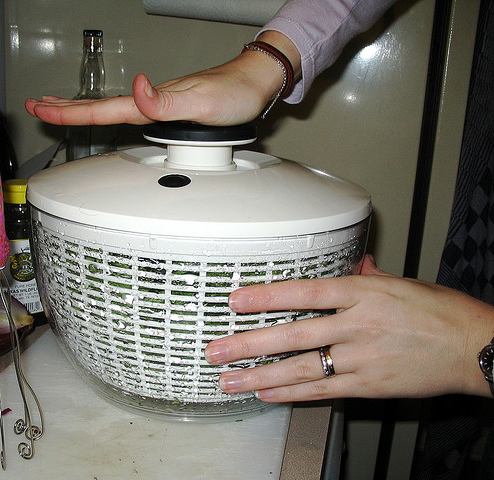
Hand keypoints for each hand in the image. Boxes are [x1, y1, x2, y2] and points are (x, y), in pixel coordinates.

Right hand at [25, 31, 300, 126]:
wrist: (253, 82)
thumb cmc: (232, 93)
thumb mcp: (201, 102)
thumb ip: (166, 101)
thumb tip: (137, 91)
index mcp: (151, 102)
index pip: (103, 109)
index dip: (70, 113)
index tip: (42, 110)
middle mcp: (150, 102)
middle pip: (100, 107)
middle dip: (65, 108)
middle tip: (37, 106)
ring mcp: (157, 104)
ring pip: (111, 108)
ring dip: (81, 109)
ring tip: (59, 109)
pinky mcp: (168, 109)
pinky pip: (128, 111)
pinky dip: (108, 112)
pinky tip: (111, 113)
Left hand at [204, 255, 493, 401]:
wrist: (474, 347)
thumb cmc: (440, 312)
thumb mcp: (401, 283)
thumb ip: (368, 276)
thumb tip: (353, 265)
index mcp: (362, 293)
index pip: (303, 292)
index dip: (266, 296)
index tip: (235, 300)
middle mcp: (357, 325)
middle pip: (293, 335)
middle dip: (249, 344)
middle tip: (217, 350)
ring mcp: (361, 357)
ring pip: (302, 368)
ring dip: (260, 375)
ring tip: (230, 380)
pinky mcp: (369, 385)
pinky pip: (323, 390)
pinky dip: (292, 393)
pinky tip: (267, 394)